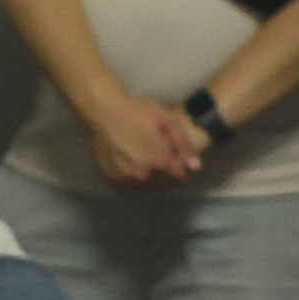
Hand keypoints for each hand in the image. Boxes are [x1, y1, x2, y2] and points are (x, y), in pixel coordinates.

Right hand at [85, 86, 204, 185]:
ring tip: (146, 161)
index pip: (180, 178)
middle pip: (164, 186)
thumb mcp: (166, 120)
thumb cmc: (137, 111)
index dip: (182, 168)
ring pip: (147, 189)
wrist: (102, 111)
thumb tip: (196, 166)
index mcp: (159, 162)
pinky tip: (132, 165)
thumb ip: (183, 144)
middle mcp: (143, 177)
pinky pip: (130, 188)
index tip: (177, 159)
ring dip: (151, 180)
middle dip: (167, 175)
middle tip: (161, 157)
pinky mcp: (111, 181)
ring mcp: (125, 181)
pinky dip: (135, 181)